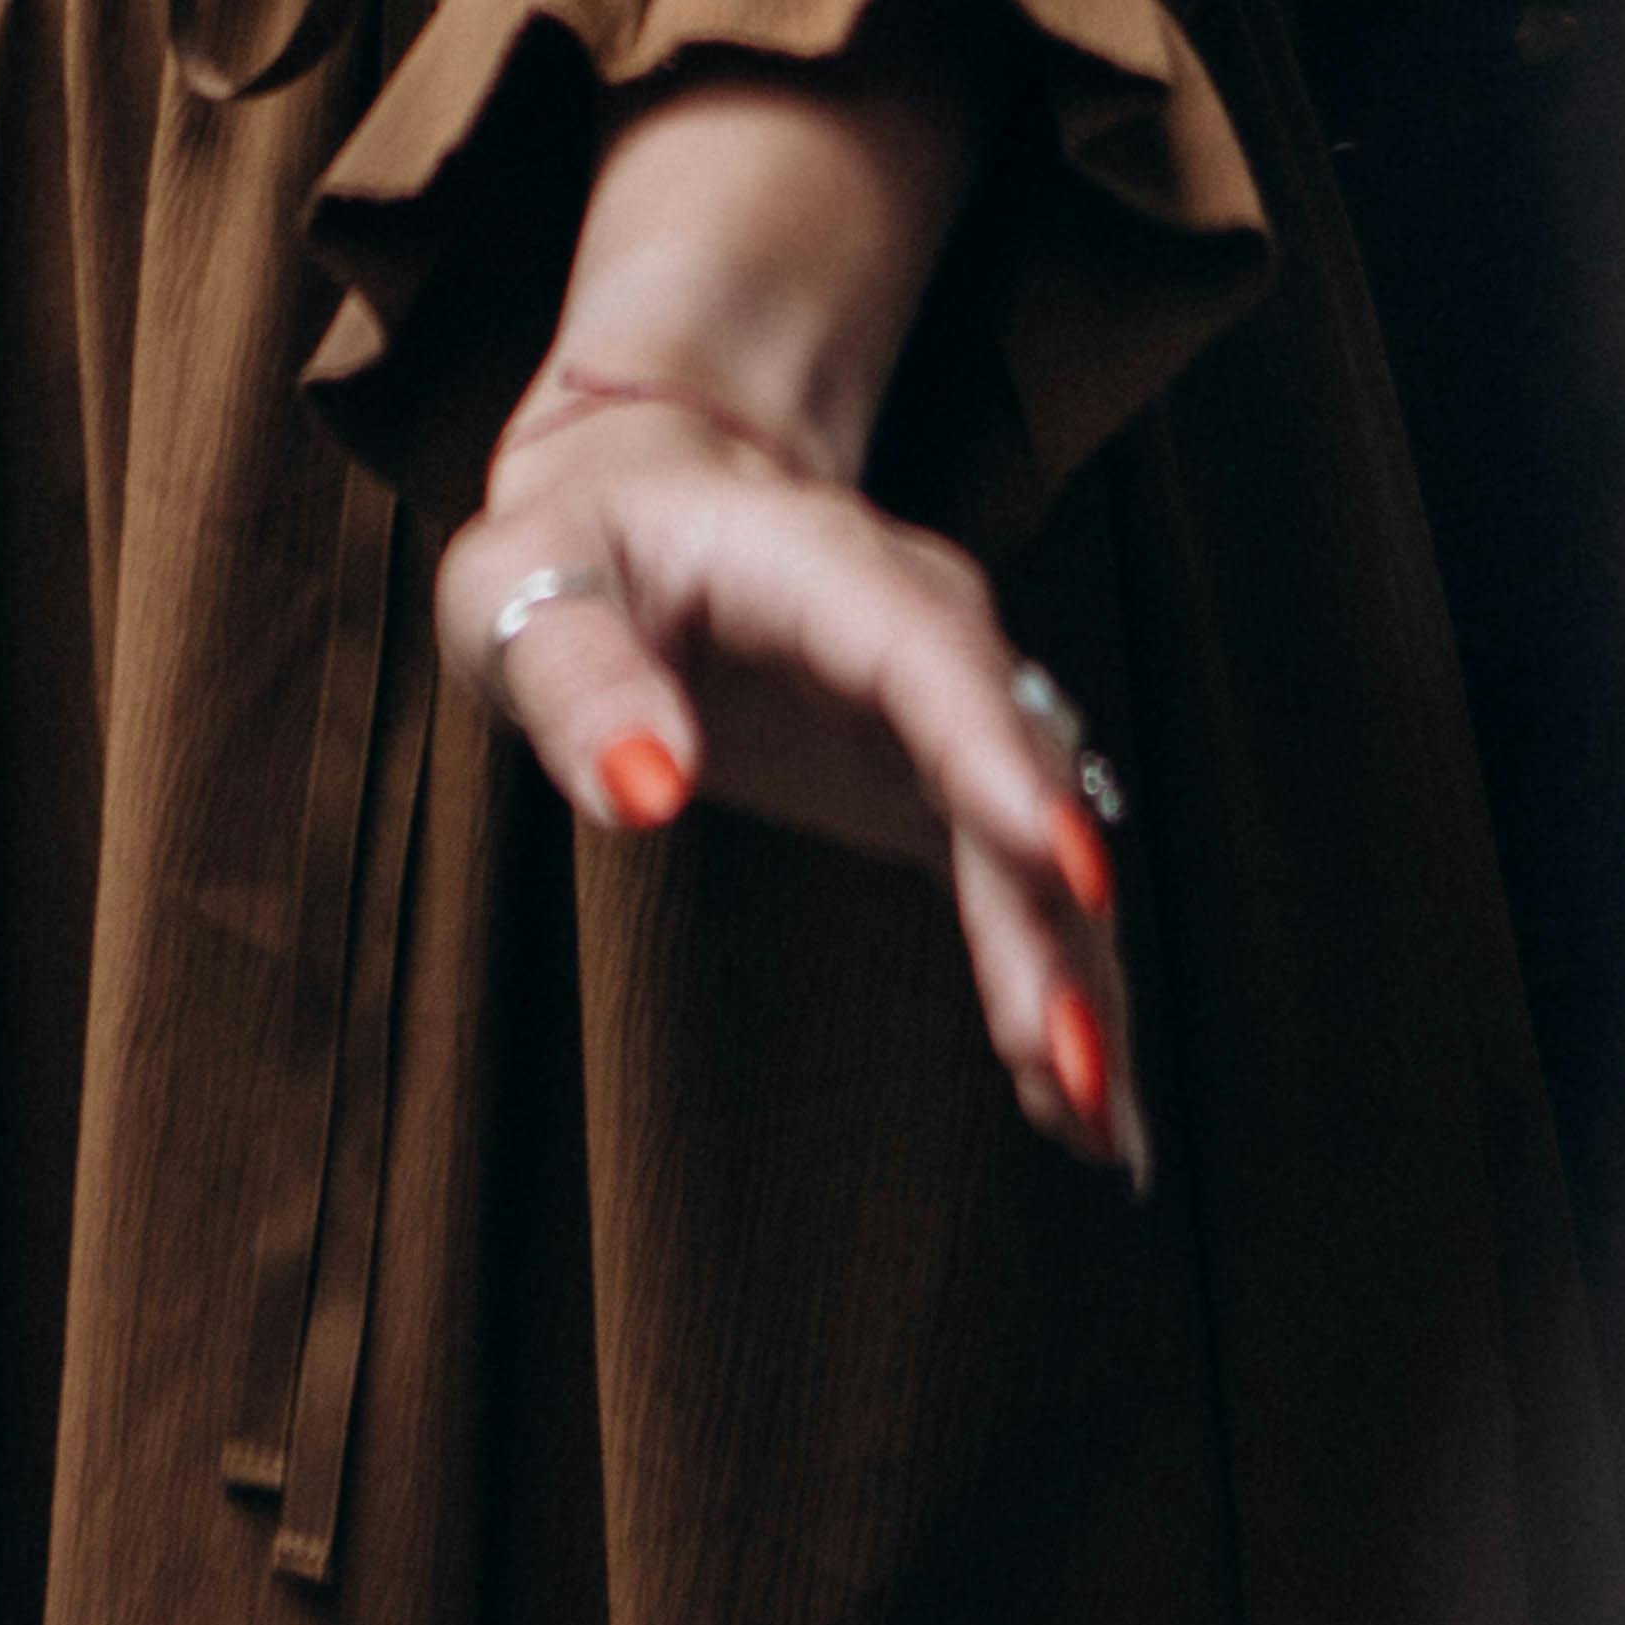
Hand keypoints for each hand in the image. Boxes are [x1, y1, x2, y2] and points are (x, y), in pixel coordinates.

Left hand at [435, 379, 1149, 1186]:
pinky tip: (1089, 1116)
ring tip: (1098, 1127)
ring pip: (1037, 847)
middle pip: (1012, 771)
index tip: (1065, 868)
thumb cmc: (578, 549)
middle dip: (1050, 919)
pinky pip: (1022, 889)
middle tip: (1073, 1067)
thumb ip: (579, 681)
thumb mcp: (527, 589)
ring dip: (1072, 978)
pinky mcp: (945, 787)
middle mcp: (920, 629)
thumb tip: (644, 791)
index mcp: (824, 563)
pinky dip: (1057, 988)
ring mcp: (947, 712)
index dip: (1000, 762)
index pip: (930, 658)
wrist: (651, 497)